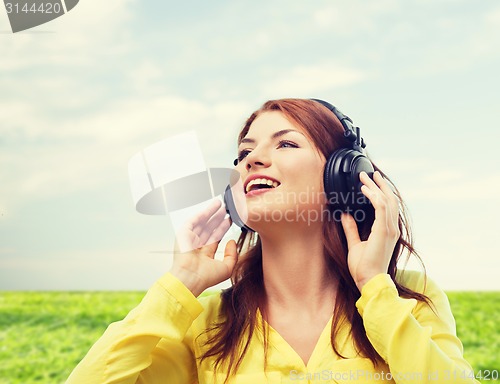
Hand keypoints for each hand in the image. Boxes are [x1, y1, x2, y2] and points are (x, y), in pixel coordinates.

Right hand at [170, 199, 237, 295]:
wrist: (190, 278)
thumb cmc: (206, 277)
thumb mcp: (226, 268)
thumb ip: (232, 255)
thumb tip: (232, 241)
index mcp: (205, 254)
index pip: (215, 237)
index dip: (223, 228)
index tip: (230, 219)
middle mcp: (197, 246)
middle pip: (209, 228)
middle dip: (218, 218)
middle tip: (227, 209)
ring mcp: (190, 239)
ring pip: (202, 222)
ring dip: (211, 212)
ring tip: (221, 204)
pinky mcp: (183, 234)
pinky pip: (194, 220)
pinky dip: (203, 213)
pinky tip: (212, 207)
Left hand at [341, 171, 400, 290]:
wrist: (369, 281)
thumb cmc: (364, 267)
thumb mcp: (355, 243)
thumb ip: (351, 228)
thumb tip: (346, 215)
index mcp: (387, 232)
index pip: (388, 207)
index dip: (381, 192)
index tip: (371, 183)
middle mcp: (391, 229)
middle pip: (390, 200)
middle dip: (379, 185)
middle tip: (369, 174)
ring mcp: (389, 230)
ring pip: (386, 201)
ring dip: (375, 187)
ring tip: (365, 178)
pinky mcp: (383, 231)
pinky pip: (381, 208)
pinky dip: (373, 197)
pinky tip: (365, 190)